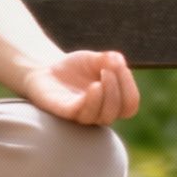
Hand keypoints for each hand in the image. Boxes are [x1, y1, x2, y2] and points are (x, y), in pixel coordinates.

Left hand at [23, 50, 139, 125]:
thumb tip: (119, 61)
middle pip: (119, 111)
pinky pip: (82, 113)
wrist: (46, 69)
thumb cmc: (74, 67)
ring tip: (102, 75)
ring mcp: (82, 114)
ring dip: (108, 95)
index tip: (119, 64)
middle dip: (118, 88)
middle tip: (107, 70)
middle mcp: (99, 112)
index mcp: (111, 102)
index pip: (130, 104)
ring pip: (102, 117)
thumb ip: (108, 60)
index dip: (130, 86)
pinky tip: (94, 86)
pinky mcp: (65, 112)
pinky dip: (92, 101)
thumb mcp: (94, 59)